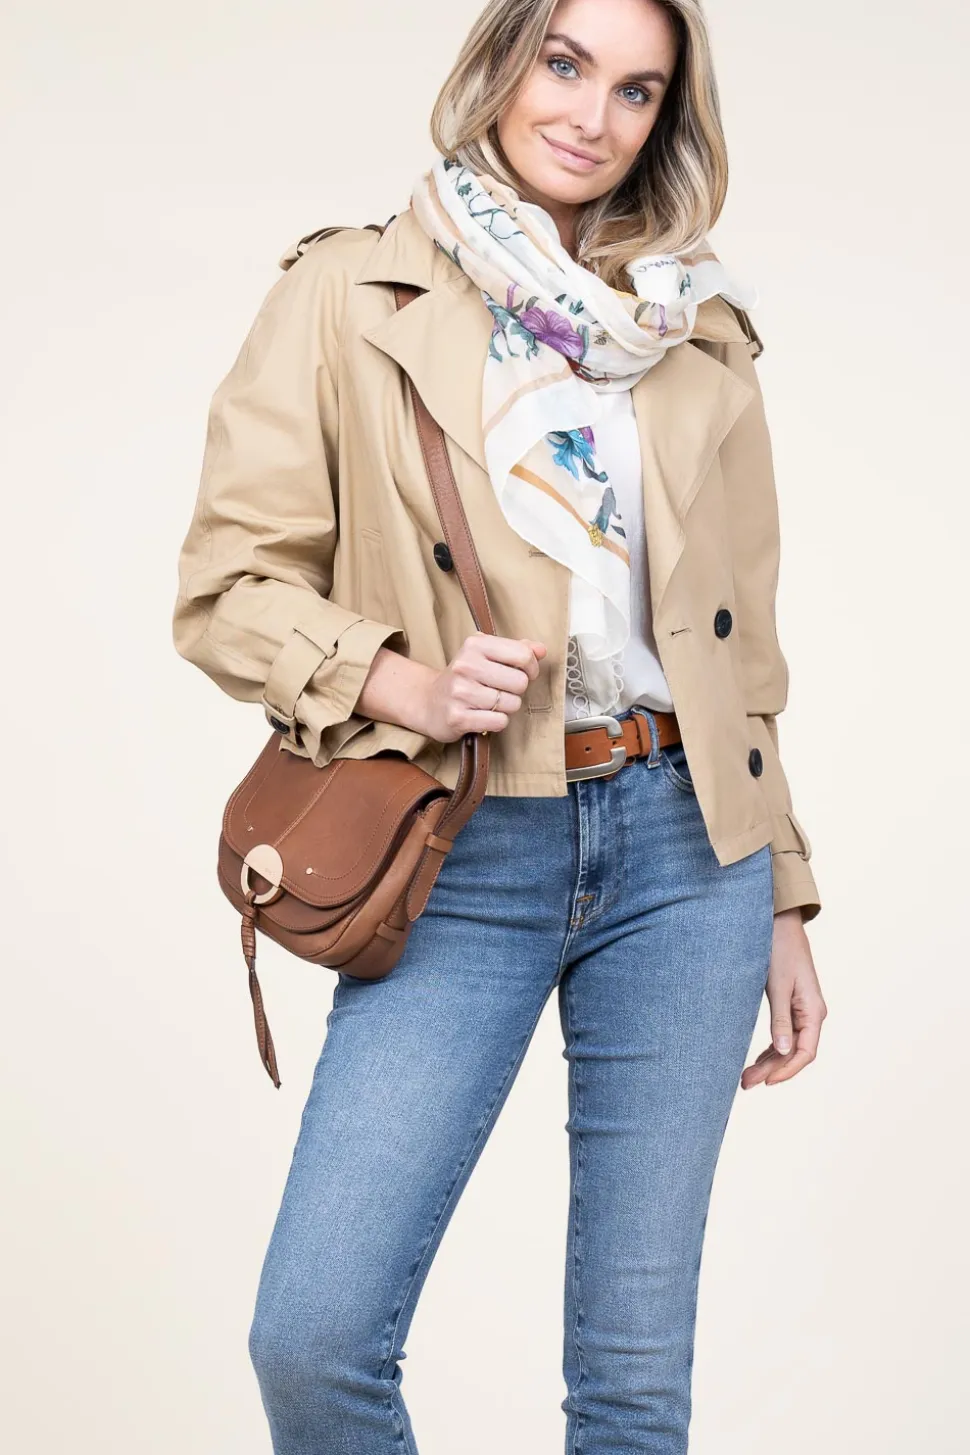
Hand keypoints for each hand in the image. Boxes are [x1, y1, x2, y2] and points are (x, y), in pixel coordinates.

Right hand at [417, 631, 547, 741]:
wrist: (429, 701)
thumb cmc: (465, 677)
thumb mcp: (487, 655)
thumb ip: (516, 649)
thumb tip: (541, 649)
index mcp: (475, 645)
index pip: (523, 654)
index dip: (531, 667)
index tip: (525, 673)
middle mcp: (465, 665)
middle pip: (520, 682)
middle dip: (517, 690)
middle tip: (503, 690)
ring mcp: (460, 692)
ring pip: (511, 704)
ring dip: (507, 708)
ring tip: (491, 703)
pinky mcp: (458, 717)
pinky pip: (499, 722)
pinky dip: (497, 722)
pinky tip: (485, 716)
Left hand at [741, 908, 826, 1088]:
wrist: (778, 923)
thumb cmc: (779, 950)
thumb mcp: (778, 986)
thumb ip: (781, 1019)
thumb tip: (785, 1051)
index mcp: (813, 1011)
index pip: (805, 1052)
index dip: (787, 1071)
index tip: (766, 1083)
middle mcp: (811, 1013)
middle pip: (795, 1053)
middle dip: (772, 1070)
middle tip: (745, 1083)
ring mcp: (802, 1010)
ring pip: (789, 1046)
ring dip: (770, 1062)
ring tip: (746, 1078)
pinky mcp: (791, 1004)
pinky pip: (784, 1034)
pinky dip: (771, 1049)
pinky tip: (757, 1060)